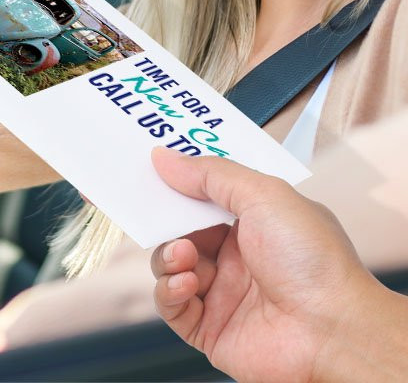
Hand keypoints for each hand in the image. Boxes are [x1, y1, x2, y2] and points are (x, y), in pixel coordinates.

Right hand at [150, 147, 407, 382]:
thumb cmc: (315, 262)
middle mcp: (236, 257)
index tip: (154, 171)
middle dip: (166, 222)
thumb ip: (211, 174)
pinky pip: (171, 306)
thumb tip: (166, 158)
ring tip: (184, 256)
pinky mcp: (210, 329)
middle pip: (180, 231)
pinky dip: (168, 291)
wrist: (335, 331)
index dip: (178, 185)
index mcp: (252, 223)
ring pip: (170, 266)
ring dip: (167, 256)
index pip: (202, 198)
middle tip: (160, 213)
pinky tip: (186, 283)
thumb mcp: (264, 195)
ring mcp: (222, 293)